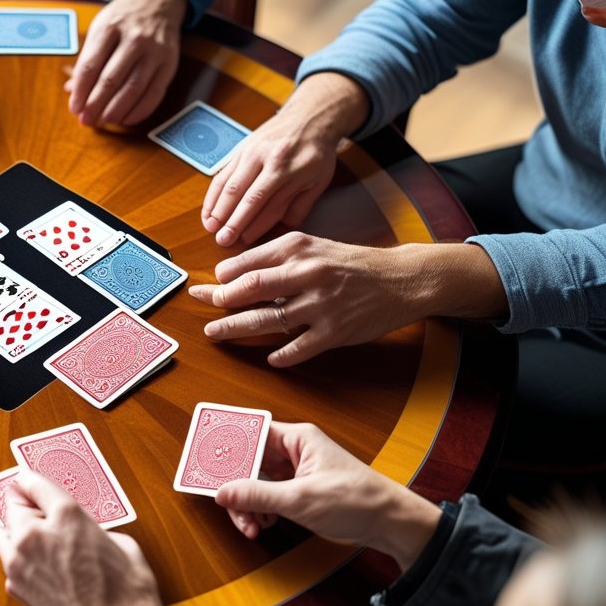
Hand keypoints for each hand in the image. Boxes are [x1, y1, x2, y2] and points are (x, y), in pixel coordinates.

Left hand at [0, 471, 169, 605]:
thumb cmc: (126, 588)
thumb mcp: (118, 540)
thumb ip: (88, 527)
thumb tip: (79, 529)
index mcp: (65, 515)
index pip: (33, 483)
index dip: (31, 480)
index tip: (29, 481)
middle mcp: (36, 534)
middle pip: (12, 506)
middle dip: (24, 505)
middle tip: (35, 507)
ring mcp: (21, 562)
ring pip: (2, 534)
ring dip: (15, 532)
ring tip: (36, 538)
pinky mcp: (17, 587)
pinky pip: (9, 562)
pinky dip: (19, 559)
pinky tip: (40, 565)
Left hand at [67, 0, 185, 126]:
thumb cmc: (123, 19)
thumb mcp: (100, 28)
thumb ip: (87, 58)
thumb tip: (71, 90)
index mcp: (110, 28)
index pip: (90, 66)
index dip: (80, 92)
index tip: (74, 108)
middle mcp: (133, 39)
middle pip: (110, 80)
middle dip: (95, 105)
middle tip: (86, 121)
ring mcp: (154, 52)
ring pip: (133, 89)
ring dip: (115, 111)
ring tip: (104, 121)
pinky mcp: (169, 64)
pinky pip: (154, 94)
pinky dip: (139, 111)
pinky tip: (126, 119)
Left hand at [188, 233, 507, 366]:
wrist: (403, 279)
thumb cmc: (353, 264)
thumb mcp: (316, 248)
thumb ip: (280, 258)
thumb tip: (236, 273)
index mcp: (300, 248)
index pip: (249, 262)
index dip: (224, 276)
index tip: (210, 284)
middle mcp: (308, 274)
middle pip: (251, 289)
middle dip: (220, 300)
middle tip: (201, 305)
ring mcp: (321, 305)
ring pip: (268, 319)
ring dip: (236, 327)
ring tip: (215, 332)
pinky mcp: (335, 332)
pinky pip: (298, 347)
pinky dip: (281, 355)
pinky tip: (269, 358)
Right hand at [201, 72, 368, 246]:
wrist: (309, 115)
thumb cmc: (315, 151)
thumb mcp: (319, 180)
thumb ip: (301, 205)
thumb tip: (283, 227)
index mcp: (288, 169)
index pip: (266, 202)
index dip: (253, 224)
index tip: (244, 241)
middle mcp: (267, 159)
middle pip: (243, 194)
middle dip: (230, 220)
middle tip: (222, 240)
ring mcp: (251, 152)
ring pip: (229, 184)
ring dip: (217, 208)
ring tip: (210, 228)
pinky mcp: (240, 150)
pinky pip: (222, 175)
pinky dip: (213, 195)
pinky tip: (208, 211)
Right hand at [214, 422, 440, 571]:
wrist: (391, 523)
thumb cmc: (357, 501)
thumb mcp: (300, 500)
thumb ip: (258, 495)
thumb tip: (223, 492)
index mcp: (297, 439)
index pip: (251, 432)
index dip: (227, 445)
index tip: (206, 460)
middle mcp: (295, 450)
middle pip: (250, 461)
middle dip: (237, 486)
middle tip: (229, 506)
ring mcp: (297, 470)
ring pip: (258, 481)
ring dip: (249, 503)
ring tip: (252, 525)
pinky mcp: (301, 489)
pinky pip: (270, 494)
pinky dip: (262, 509)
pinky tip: (264, 524)